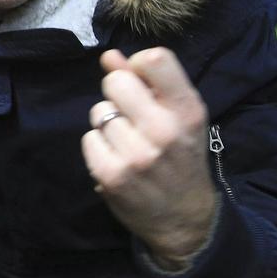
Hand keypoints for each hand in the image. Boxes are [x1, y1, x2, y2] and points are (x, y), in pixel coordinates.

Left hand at [81, 48, 218, 269]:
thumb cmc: (181, 157)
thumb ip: (146, 83)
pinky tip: (117, 159)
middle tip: (132, 116)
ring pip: (98, 111)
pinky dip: (98, 147)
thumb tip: (109, 56)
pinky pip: (88, 139)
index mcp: (188, 111)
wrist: (185, 221)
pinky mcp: (112, 175)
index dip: (138, 66)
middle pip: (115, 82)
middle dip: (118, 94)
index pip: (154, 59)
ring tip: (128, 142)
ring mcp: (137, 155)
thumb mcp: (177, 117)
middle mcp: (165, 130)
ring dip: (107, 124)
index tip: (142, 84)